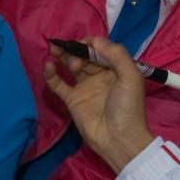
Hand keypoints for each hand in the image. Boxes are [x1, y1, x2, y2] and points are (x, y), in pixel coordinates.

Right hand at [43, 37, 155, 172]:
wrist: (119, 138)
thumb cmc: (128, 106)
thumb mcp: (131, 76)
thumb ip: (116, 54)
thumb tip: (95, 41)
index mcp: (116, 69)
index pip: (100, 49)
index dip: (90, 43)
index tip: (82, 42)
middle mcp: (100, 76)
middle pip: (84, 56)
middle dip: (74, 48)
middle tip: (65, 46)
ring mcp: (85, 87)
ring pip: (71, 66)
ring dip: (63, 57)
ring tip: (56, 51)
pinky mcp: (72, 99)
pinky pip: (59, 83)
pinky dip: (51, 74)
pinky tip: (48, 66)